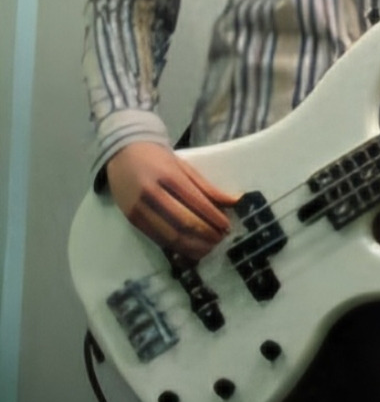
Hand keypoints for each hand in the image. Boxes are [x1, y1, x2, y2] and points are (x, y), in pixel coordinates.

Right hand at [106, 142, 238, 260]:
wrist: (123, 153)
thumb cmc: (158, 158)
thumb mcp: (184, 166)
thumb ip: (207, 186)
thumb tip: (235, 201)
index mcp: (168, 175)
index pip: (196, 203)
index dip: (214, 219)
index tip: (227, 227)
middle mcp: (151, 192)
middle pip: (184, 222)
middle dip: (206, 235)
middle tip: (220, 239)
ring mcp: (139, 207)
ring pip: (170, 235)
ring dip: (193, 246)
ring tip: (208, 248)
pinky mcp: (132, 219)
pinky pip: (157, 238)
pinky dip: (176, 246)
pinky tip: (189, 249)